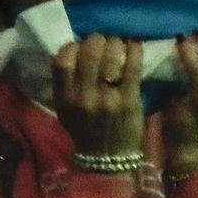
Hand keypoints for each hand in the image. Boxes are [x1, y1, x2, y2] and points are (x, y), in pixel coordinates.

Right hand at [51, 36, 145, 159]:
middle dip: (97, 40)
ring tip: (118, 43)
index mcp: (65, 99)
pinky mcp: (129, 101)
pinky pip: (132, 67)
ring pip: (111, 56)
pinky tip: (135, 44)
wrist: (107, 158)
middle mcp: (84, 97)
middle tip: (103, 40)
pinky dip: (134, 51)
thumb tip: (75, 50)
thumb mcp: (65, 110)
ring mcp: (107, 99)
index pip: (62, 61)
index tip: (79, 45)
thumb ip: (66, 84)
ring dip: (116, 43)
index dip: (72, 46)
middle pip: (88, 53)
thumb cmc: (85, 130)